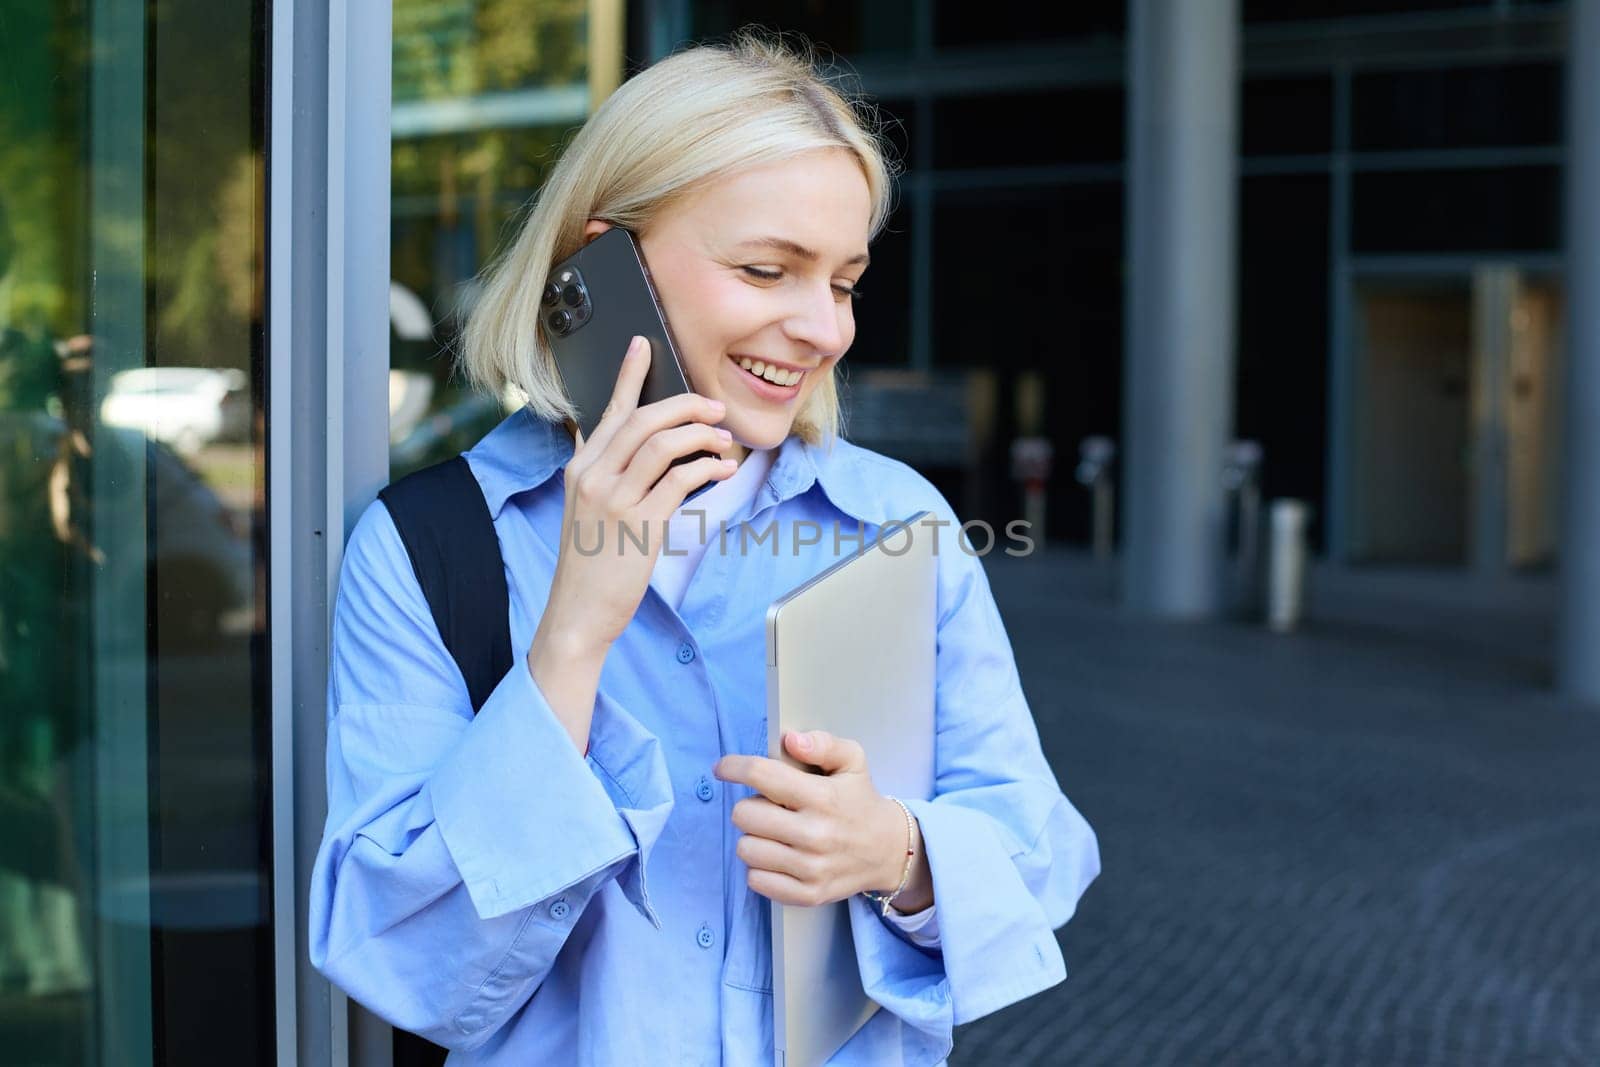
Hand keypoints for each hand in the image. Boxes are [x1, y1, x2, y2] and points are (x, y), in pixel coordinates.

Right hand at [535, 335, 736, 656]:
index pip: (607, 412)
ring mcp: (614, 499)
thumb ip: (599, 474)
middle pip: (642, 419)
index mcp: (579, 469)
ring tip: (723, 441)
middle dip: (684, 405)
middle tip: (714, 408)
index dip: (628, 375)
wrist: (578, 614)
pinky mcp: (640, 524)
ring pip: (663, 443)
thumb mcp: (583, 511)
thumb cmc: (589, 564)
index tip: (644, 345)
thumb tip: (617, 443)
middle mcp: (592, 477)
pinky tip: (723, 470)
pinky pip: (681, 480)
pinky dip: (707, 468)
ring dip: (701, 435)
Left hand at [714, 730, 928, 909]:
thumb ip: (823, 743)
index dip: (733, 767)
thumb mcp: (852, 761)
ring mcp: (811, 869)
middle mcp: (815, 834)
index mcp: (822, 797)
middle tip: (769, 807)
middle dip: (750, 805)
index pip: (762, 776)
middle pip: (743, 815)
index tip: (723, 768)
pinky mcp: (808, 894)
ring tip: (775, 833)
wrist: (888, 850)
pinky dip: (761, 867)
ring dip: (754, 837)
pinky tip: (779, 856)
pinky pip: (756, 881)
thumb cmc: (860, 800)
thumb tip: (790, 740)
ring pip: (746, 849)